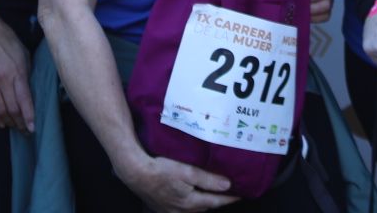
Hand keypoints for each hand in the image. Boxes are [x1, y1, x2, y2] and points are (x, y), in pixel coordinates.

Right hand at [0, 9, 34, 131]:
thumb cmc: (5, 38)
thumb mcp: (23, 52)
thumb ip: (26, 71)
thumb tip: (29, 89)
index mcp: (17, 71)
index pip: (24, 100)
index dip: (29, 117)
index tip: (33, 128)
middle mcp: (3, 80)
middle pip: (12, 109)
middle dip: (20, 123)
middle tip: (25, 130)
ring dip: (7, 122)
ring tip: (14, 127)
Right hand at [114, 152, 238, 211]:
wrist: (134, 172)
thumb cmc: (161, 169)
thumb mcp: (187, 171)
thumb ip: (208, 179)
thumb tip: (228, 185)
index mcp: (190, 202)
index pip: (215, 201)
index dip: (229, 198)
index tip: (241, 194)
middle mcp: (181, 211)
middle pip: (203, 208)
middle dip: (215, 202)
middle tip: (228, 194)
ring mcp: (169, 211)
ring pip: (191, 211)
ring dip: (202, 204)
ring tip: (210, 195)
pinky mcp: (160, 208)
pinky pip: (180, 210)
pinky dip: (188, 206)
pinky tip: (188, 199)